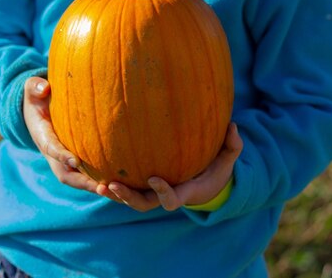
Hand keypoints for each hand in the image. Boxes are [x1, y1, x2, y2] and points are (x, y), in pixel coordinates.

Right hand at [23, 77, 121, 201]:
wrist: (37, 111)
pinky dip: (101, 181)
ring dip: (94, 186)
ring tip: (116, 191)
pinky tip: (122, 184)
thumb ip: (35, 87)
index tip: (75, 160)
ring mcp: (63, 160)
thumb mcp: (32, 90)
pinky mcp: (75, 162)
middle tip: (101, 186)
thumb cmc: (38, 97)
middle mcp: (52, 154)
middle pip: (65, 174)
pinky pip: (86, 176)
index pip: (51, 148)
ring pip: (77, 180)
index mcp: (43, 136)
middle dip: (82, 182)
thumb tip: (44, 87)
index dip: (61, 155)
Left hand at [107, 123, 243, 211]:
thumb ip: (233, 145)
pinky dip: (114, 185)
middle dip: (128, 198)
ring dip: (116, 194)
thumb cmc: (216, 168)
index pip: (171, 198)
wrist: (207, 183)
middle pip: (144, 204)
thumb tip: (233, 126)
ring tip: (100, 183)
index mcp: (185, 191)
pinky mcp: (146, 186)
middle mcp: (167, 194)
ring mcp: (154, 192)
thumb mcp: (228, 158)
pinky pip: (129, 188)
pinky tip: (98, 173)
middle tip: (112, 185)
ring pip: (132, 199)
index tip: (153, 178)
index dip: (162, 192)